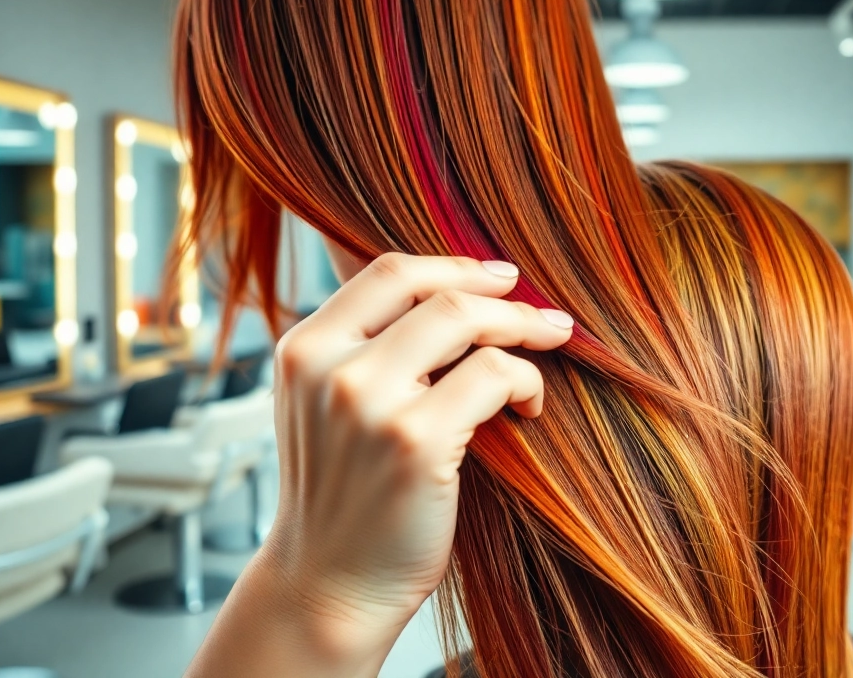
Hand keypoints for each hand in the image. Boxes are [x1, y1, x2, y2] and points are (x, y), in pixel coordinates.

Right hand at [258, 254, 573, 665]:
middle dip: (504, 297)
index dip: (454, 266)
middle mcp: (327, 365)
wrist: (329, 585)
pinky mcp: (414, 439)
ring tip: (549, 348)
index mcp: (302, 347)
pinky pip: (494, 375)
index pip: (389, 273)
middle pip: (435, 291)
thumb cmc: (347, 495)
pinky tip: (529, 408)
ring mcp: (367, 400)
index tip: (501, 277)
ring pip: (466, 321)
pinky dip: (526, 382)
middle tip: (545, 317)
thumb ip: (372, 350)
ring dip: (523, 329)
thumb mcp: (331, 406)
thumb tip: (462, 294)